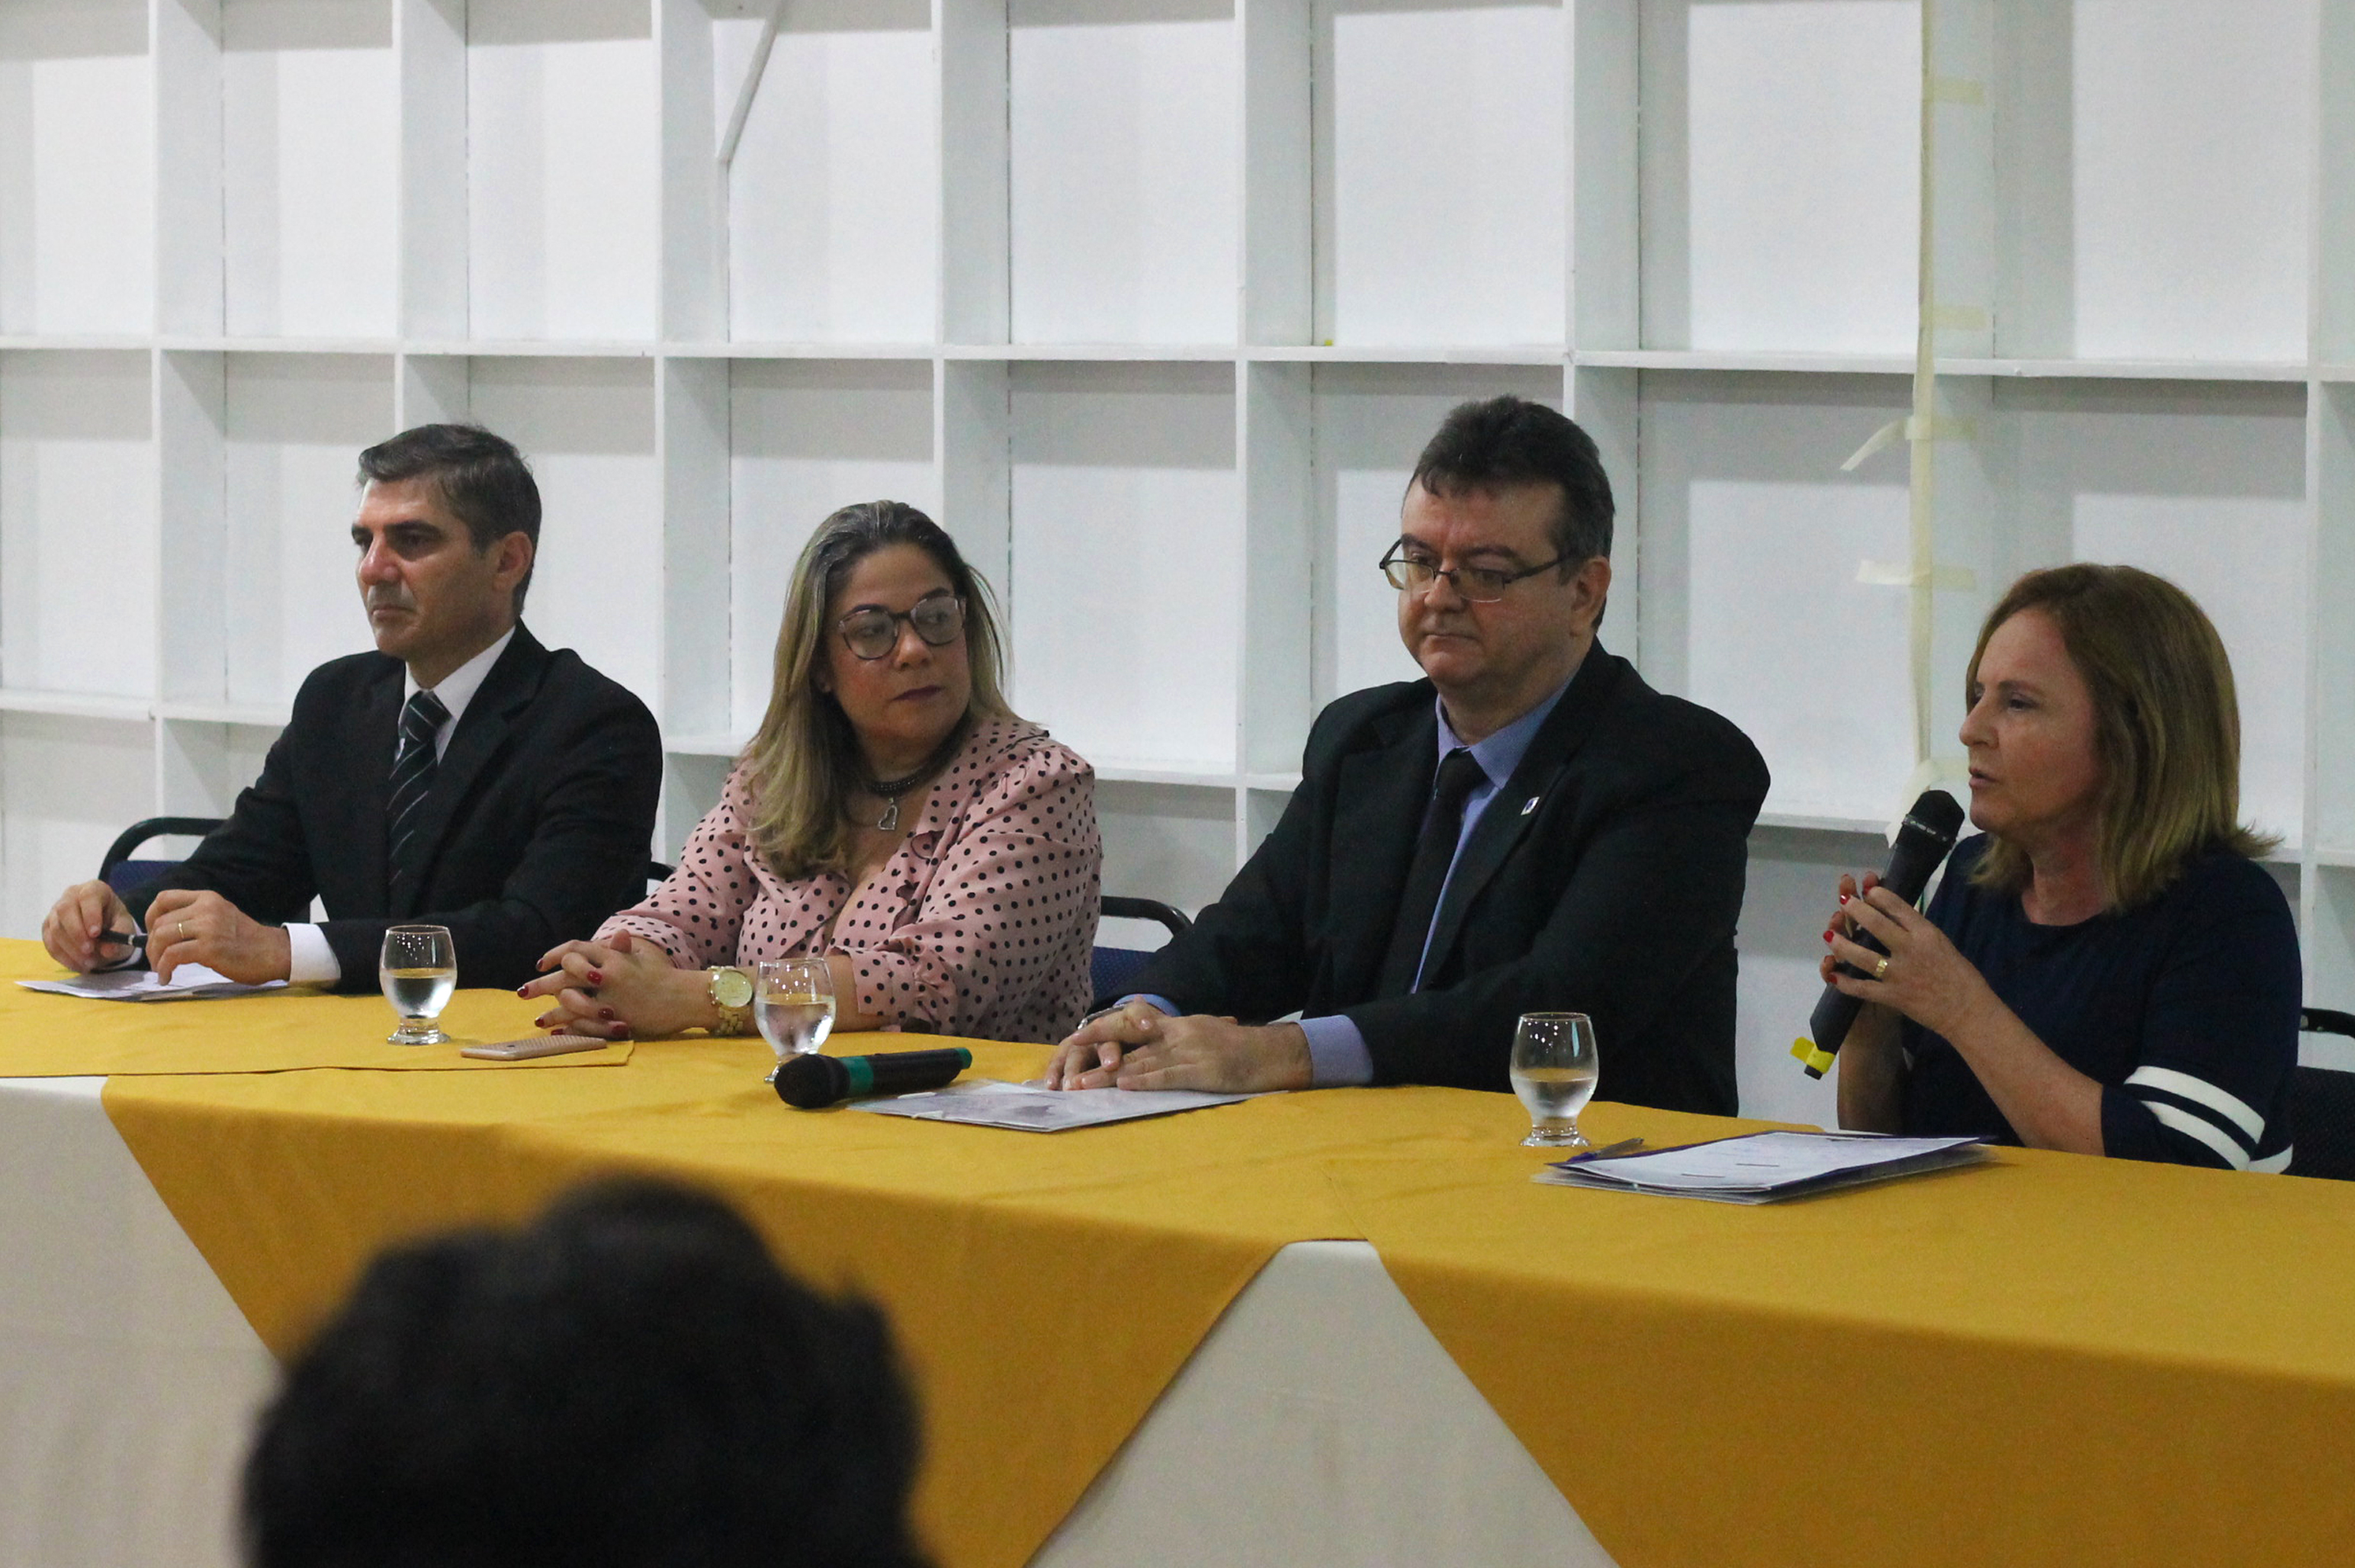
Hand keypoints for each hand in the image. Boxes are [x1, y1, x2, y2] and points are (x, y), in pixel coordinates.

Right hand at [42, 881, 136, 972]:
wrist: (103, 930)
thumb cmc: (115, 922)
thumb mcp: (124, 927)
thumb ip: (119, 935)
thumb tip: (108, 950)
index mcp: (94, 889)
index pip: (88, 896)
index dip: (90, 914)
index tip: (96, 934)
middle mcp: (71, 895)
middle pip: (65, 910)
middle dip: (76, 934)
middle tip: (89, 951)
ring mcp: (56, 910)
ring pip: (55, 928)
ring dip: (71, 949)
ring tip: (89, 963)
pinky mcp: (47, 927)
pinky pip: (50, 942)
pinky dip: (63, 956)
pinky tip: (78, 965)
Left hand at [144, 889, 292, 983]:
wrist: (273, 953)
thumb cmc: (247, 940)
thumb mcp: (221, 916)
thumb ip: (197, 916)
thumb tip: (163, 930)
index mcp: (208, 898)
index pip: (164, 898)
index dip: (150, 916)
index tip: (152, 933)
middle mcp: (206, 908)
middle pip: (160, 922)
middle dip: (151, 944)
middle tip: (156, 960)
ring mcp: (208, 928)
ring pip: (161, 938)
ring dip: (155, 958)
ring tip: (160, 970)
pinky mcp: (209, 949)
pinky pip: (172, 956)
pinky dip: (164, 969)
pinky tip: (166, 977)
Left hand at [517, 929, 701, 1038]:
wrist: (686, 997)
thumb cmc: (665, 977)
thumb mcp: (643, 957)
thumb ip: (623, 950)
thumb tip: (616, 936)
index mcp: (612, 956)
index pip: (575, 948)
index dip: (555, 955)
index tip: (541, 963)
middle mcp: (607, 974)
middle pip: (564, 976)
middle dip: (540, 985)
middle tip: (522, 993)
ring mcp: (610, 997)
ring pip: (569, 1002)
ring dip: (551, 1012)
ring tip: (539, 1020)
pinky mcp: (615, 1017)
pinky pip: (584, 1023)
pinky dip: (568, 1027)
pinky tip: (557, 1031)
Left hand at [1052, 1008, 1312, 1093]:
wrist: (1273, 1054)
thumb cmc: (1243, 1049)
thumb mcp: (1209, 1033)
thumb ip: (1183, 1037)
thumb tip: (1162, 1042)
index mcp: (1179, 1026)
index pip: (1134, 1023)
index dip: (1104, 1028)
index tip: (1077, 1036)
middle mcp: (1179, 1034)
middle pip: (1129, 1041)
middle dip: (1096, 1049)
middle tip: (1067, 1057)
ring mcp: (1189, 1053)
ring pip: (1140, 1063)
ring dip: (1107, 1077)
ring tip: (1080, 1087)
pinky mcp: (1202, 1073)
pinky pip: (1167, 1077)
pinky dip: (1142, 1082)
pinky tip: (1122, 1088)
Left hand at [1824, 881, 1992, 1040]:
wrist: (1968, 1011)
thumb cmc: (1959, 975)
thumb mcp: (1941, 944)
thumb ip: (1917, 931)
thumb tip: (1896, 915)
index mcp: (1926, 934)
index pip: (1898, 907)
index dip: (1878, 895)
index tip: (1867, 890)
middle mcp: (1911, 949)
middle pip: (1876, 924)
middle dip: (1855, 910)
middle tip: (1842, 901)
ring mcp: (1899, 974)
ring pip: (1862, 955)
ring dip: (1842, 943)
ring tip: (1829, 934)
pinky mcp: (1892, 996)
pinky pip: (1861, 988)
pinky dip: (1844, 982)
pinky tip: (1833, 974)